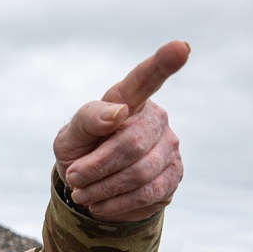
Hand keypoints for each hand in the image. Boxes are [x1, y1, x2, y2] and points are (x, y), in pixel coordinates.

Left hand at [54, 41, 189, 222]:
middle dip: (97, 168)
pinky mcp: (174, 175)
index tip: (180, 47)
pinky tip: (101, 204)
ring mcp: (170, 146)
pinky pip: (148, 194)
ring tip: (83, 194)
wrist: (91, 187)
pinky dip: (117, 204)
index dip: (164, 63)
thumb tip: (118, 113)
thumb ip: (88, 119)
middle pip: (132, 144)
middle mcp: (155, 118)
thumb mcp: (71, 136)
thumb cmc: (81, 152)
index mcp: (128, 99)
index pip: (146, 79)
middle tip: (74, 179)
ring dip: (103, 189)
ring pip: (139, 174)